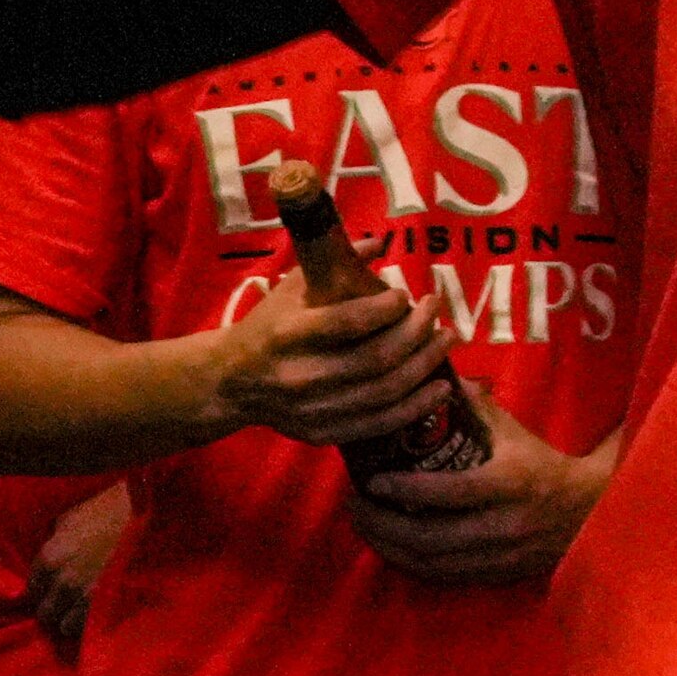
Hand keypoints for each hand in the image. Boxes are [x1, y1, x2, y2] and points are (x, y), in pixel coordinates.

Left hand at [28, 485, 131, 647]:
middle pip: (45, 613)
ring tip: (84, 610)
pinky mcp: (108, 606)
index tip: (54, 589)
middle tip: (68, 602)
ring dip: (72, 619)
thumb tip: (48, 553)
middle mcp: (62, 581)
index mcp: (50, 556)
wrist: (149, 515)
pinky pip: (87, 630)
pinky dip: (89, 625)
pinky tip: (98, 614)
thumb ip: (55, 540)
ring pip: (64, 626)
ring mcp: (85, 596)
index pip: (32, 589)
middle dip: (55, 608)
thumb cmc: (111, 510)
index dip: (44, 590)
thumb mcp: (73, 517)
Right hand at [204, 274, 453, 447]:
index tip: (405, 295)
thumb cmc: (267, 326)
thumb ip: (330, 265)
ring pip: (384, 392)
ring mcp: (313, 409)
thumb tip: (380, 243)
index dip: (384, 309)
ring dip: (425, 366)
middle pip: (375, 359)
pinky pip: (380, 423)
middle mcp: (301, 375)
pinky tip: (441, 387)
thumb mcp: (290, 289)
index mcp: (287, 334)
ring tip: (446, 341)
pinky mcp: (324, 432)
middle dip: (415, 333)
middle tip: (435, 311)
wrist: (230, 383)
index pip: (346, 322)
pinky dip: (417, 406)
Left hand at [346, 411, 616, 588]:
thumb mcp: (513, 433)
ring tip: (363, 523)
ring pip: (431, 563)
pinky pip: (441, 577)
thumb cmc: (541, 465)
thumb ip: (474, 407)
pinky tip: (388, 545)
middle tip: (354, 504)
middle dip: (383, 524)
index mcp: (510, 484)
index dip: (405, 490)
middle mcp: (504, 526)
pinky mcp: (493, 576)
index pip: (450, 492)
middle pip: (430, 537)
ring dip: (388, 546)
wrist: (586, 512)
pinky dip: (408, 563)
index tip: (372, 480)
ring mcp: (499, 557)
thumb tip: (432, 376)